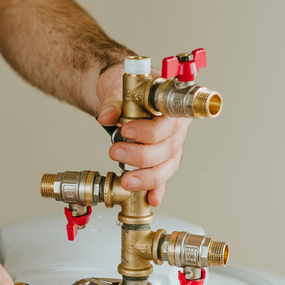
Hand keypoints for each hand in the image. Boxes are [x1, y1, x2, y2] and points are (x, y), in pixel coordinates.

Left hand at [96, 65, 190, 206]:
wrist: (123, 93)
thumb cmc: (129, 86)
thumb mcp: (118, 85)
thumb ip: (113, 100)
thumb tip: (107, 116)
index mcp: (172, 106)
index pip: (170, 121)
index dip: (150, 130)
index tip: (128, 130)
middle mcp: (177, 128)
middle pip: (167, 148)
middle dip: (140, 155)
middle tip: (116, 151)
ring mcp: (172, 145)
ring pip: (166, 166)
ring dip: (146, 177)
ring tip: (127, 180)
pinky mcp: (163, 160)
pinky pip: (163, 177)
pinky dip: (157, 189)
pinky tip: (152, 199)